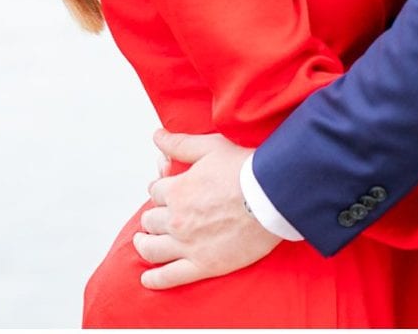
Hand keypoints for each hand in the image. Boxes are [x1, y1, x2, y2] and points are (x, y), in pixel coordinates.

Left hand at [133, 129, 281, 288]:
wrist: (273, 197)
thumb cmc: (246, 170)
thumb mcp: (210, 147)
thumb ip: (180, 143)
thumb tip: (157, 136)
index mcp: (177, 190)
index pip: (155, 192)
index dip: (160, 190)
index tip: (166, 192)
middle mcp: (177, 219)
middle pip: (151, 220)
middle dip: (153, 217)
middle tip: (158, 218)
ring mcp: (188, 244)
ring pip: (153, 248)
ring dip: (145, 244)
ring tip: (144, 242)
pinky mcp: (204, 265)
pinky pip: (170, 277)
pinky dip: (155, 279)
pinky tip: (147, 280)